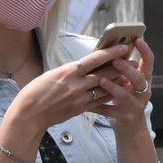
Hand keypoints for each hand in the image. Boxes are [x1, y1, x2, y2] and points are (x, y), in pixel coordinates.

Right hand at [5, 44, 130, 132]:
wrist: (29, 115)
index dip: (111, 52)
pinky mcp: (80, 110)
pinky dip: (109, 95)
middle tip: (132, 61)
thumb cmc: (35, 92)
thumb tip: (83, 67)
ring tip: (129, 76)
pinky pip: (99, 101)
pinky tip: (117, 92)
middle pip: (104, 73)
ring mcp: (79, 98)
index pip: (94, 59)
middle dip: (120, 67)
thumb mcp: (52, 74)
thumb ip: (70, 71)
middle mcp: (76, 85)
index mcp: (68, 72)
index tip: (122, 47)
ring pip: (105, 88)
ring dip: (118, 82)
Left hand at [92, 38, 153, 132]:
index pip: (149, 63)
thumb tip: (110, 52)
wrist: (131, 129)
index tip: (137, 39)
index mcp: (144, 81)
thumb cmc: (126, 101)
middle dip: (127, 69)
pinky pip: (110, 111)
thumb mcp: (128, 85)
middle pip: (140, 79)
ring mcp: (135, 106)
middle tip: (115, 60)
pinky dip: (99, 106)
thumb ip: (123, 72)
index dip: (145, 50)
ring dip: (113, 87)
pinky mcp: (124, 117)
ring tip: (101, 79)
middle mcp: (143, 93)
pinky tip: (88, 103)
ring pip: (126, 96)